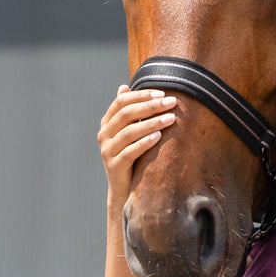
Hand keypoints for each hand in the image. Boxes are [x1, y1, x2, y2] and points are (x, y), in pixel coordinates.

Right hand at [97, 86, 176, 211]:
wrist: (123, 190)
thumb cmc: (131, 156)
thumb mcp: (129, 133)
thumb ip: (129, 113)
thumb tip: (124, 87)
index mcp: (107, 123)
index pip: (121, 102)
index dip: (141, 95)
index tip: (162, 93)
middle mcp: (104, 135)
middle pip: (126, 114)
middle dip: (150, 106)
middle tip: (171, 102)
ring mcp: (107, 151)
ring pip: (129, 132)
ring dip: (152, 123)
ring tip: (171, 118)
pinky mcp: (114, 166)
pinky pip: (129, 152)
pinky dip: (144, 143)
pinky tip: (159, 136)